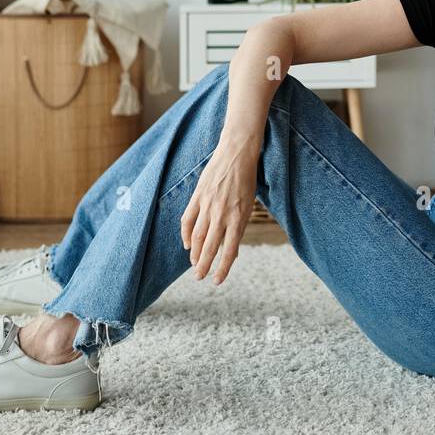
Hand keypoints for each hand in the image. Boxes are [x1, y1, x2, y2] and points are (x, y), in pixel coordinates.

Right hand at [179, 137, 259, 285]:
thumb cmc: (246, 180)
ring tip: (194, 265)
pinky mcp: (198, 196)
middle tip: (200, 277)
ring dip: (195, 253)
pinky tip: (188, 244)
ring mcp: (208, 205)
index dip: (222, 268)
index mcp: (238, 217)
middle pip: (210, 247)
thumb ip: (239, 228)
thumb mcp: (248, 205)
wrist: (237, 153)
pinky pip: (188, 220)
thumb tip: (232, 251)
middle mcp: (222, 214)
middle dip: (204, 266)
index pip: (229, 250)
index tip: (217, 281)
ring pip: (197, 236)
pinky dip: (186, 234)